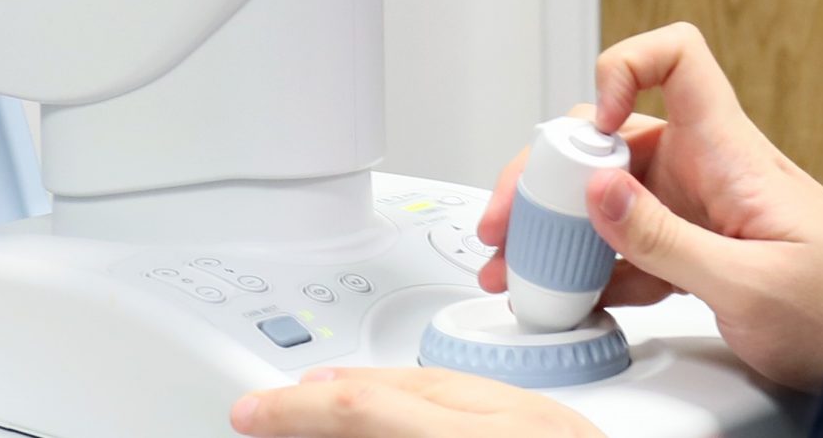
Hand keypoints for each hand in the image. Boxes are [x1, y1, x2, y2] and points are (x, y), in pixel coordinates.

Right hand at [232, 367, 600, 437]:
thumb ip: (403, 434)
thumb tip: (348, 427)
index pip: (371, 412)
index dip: (299, 413)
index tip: (253, 414)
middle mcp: (525, 427)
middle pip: (400, 390)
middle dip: (327, 398)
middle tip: (273, 408)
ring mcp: (551, 427)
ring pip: (442, 389)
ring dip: (377, 394)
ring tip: (329, 401)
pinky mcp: (569, 434)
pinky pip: (484, 404)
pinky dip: (433, 404)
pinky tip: (415, 412)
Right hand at [475, 22, 822, 391]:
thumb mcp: (750, 284)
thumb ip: (668, 240)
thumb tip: (598, 189)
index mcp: (729, 151)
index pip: (676, 57)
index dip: (624, 69)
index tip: (595, 131)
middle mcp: (709, 167)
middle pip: (615, 135)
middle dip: (555, 171)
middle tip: (515, 220)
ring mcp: (703, 209)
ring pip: (613, 194)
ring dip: (563, 227)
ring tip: (523, 266)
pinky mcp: (702, 250)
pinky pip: (633, 242)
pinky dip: (596, 265)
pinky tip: (574, 293)